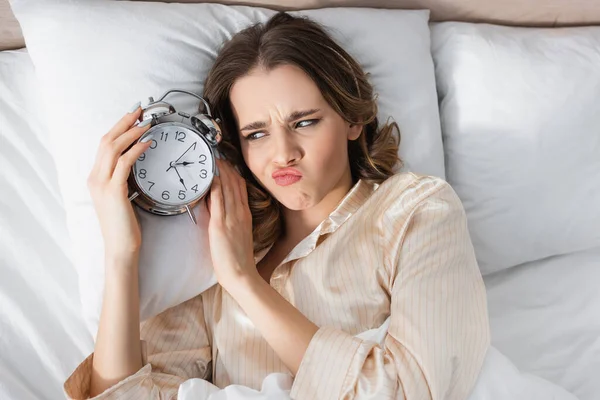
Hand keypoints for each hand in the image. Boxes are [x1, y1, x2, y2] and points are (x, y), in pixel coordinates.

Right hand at [87, 106, 152, 260]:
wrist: (120, 247)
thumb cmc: (124, 225)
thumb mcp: (121, 197)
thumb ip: (122, 180)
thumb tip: (134, 163)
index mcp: (96, 178)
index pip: (104, 145)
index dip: (118, 128)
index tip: (133, 116)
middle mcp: (95, 177)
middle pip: (107, 140)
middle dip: (124, 122)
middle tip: (140, 110)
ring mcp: (102, 183)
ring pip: (114, 148)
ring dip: (132, 132)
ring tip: (147, 123)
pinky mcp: (114, 191)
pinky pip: (125, 162)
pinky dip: (136, 149)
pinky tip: (148, 143)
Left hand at [206, 159, 257, 289]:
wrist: (241, 274)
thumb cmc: (238, 259)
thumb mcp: (238, 235)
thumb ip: (230, 220)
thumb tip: (217, 208)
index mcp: (245, 215)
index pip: (241, 188)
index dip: (233, 173)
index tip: (226, 162)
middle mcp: (240, 213)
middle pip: (235, 184)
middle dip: (226, 167)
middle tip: (218, 154)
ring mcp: (231, 218)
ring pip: (228, 188)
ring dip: (221, 172)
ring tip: (214, 159)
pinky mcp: (221, 225)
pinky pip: (219, 201)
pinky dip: (217, 186)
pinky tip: (213, 176)